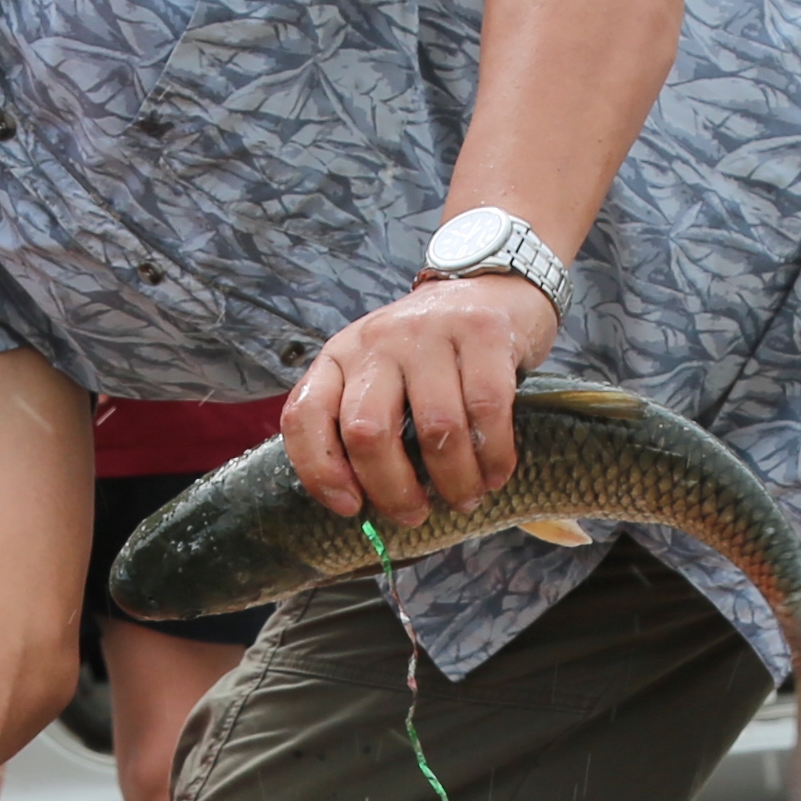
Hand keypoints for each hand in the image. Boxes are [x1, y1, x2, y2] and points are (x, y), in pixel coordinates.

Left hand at [283, 273, 558, 530]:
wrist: (492, 285)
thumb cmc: (429, 352)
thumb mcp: (379, 374)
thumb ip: (363, 420)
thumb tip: (366, 503)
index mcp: (338, 357)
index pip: (304, 416)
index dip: (320, 471)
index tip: (351, 508)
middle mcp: (376, 341)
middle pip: (367, 431)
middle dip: (392, 489)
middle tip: (414, 516)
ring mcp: (428, 332)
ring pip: (433, 427)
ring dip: (453, 480)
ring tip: (466, 499)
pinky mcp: (483, 332)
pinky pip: (486, 409)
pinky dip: (493, 454)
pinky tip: (495, 473)